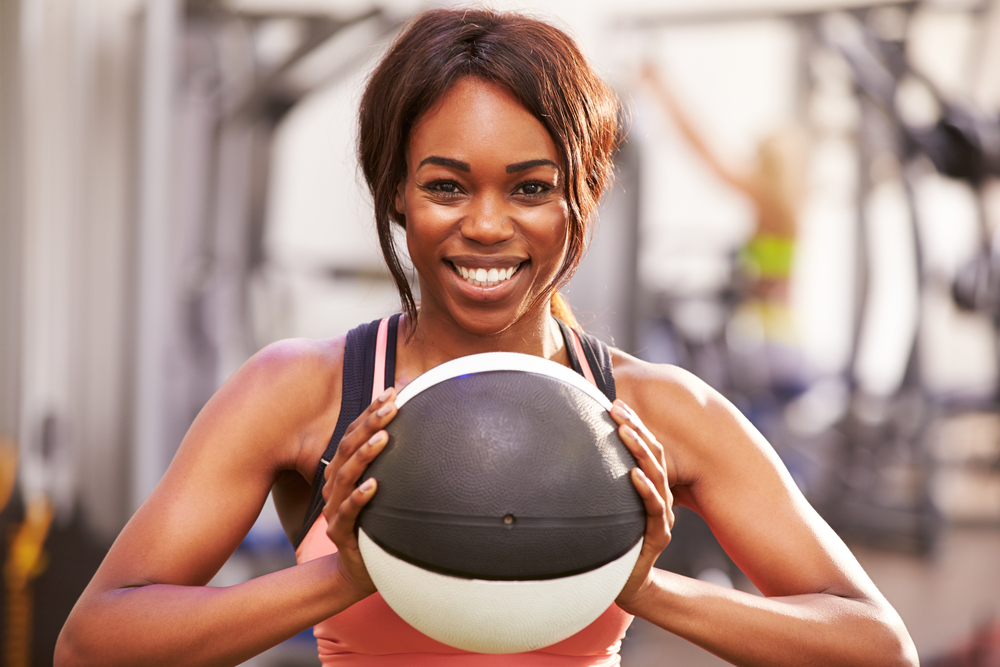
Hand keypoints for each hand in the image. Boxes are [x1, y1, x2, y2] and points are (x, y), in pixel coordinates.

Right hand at [322, 387, 396, 598]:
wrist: (359, 568)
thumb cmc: (376, 522)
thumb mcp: (386, 490)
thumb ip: (395, 463)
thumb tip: (424, 428)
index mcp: (344, 470)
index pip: (354, 433)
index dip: (370, 412)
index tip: (392, 392)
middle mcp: (335, 485)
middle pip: (349, 448)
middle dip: (370, 424)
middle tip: (391, 406)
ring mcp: (334, 508)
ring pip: (346, 475)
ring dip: (365, 455)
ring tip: (384, 437)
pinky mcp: (338, 532)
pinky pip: (347, 512)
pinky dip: (360, 498)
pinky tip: (374, 486)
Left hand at [610, 399, 673, 612]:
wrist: (625, 581)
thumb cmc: (612, 540)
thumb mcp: (606, 505)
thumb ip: (601, 481)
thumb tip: (571, 452)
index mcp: (650, 486)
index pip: (645, 448)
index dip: (633, 424)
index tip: (616, 402)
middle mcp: (660, 496)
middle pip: (653, 455)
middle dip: (636, 428)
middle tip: (617, 406)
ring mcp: (663, 515)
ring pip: (656, 475)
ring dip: (639, 450)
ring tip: (625, 430)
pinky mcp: (659, 535)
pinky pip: (654, 509)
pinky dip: (645, 489)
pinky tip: (634, 475)